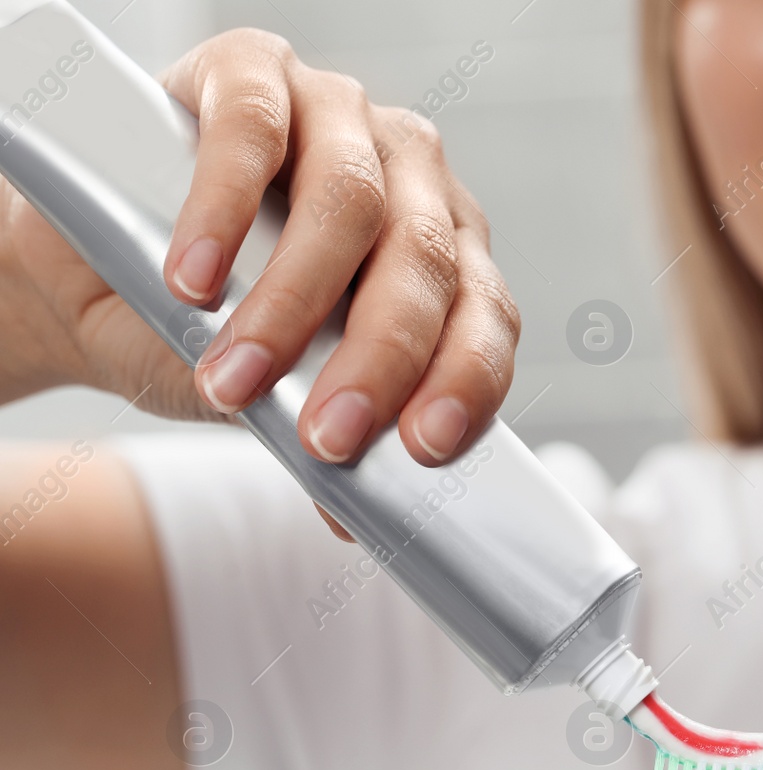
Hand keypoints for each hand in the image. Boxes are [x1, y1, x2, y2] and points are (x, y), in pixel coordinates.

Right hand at [0, 28, 517, 469]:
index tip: (423, 449)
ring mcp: (339, 114)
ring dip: (294, 300)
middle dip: (380, 359)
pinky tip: (192, 277)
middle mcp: (411, 177)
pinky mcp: (252, 72)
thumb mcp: (266, 395)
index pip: (486, 316)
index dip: (465, 380)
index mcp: (444, 254)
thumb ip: (314, 429)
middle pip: (426, 262)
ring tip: (234, 377)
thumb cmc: (200, 333)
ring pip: (354, 198)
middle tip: (325, 438)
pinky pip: (255, 129)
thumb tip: (351, 512)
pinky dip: (224, 207)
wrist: (83, 273)